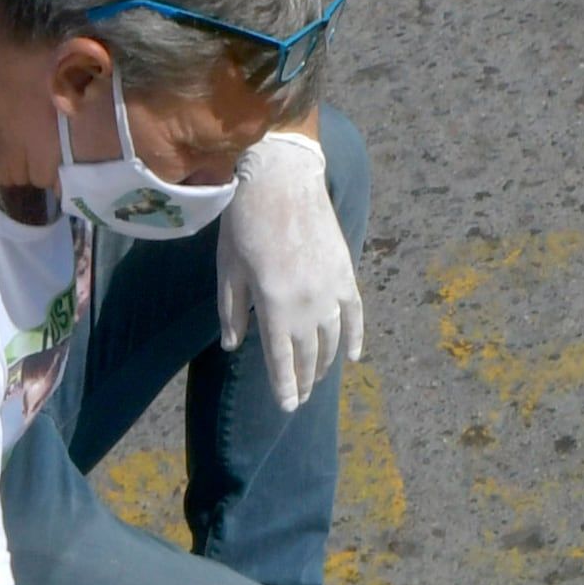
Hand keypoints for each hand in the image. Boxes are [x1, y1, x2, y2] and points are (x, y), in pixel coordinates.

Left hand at [213, 131, 363, 414]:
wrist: (282, 177)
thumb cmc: (246, 220)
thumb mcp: (228, 268)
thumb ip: (232, 311)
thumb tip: (234, 346)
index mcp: (275, 306)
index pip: (282, 361)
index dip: (285, 387)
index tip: (288, 407)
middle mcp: (307, 305)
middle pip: (309, 355)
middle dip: (304, 381)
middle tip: (300, 399)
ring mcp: (330, 290)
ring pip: (332, 339)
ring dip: (325, 363)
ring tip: (318, 378)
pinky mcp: (345, 273)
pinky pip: (355, 314)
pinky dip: (355, 337)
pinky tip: (352, 357)